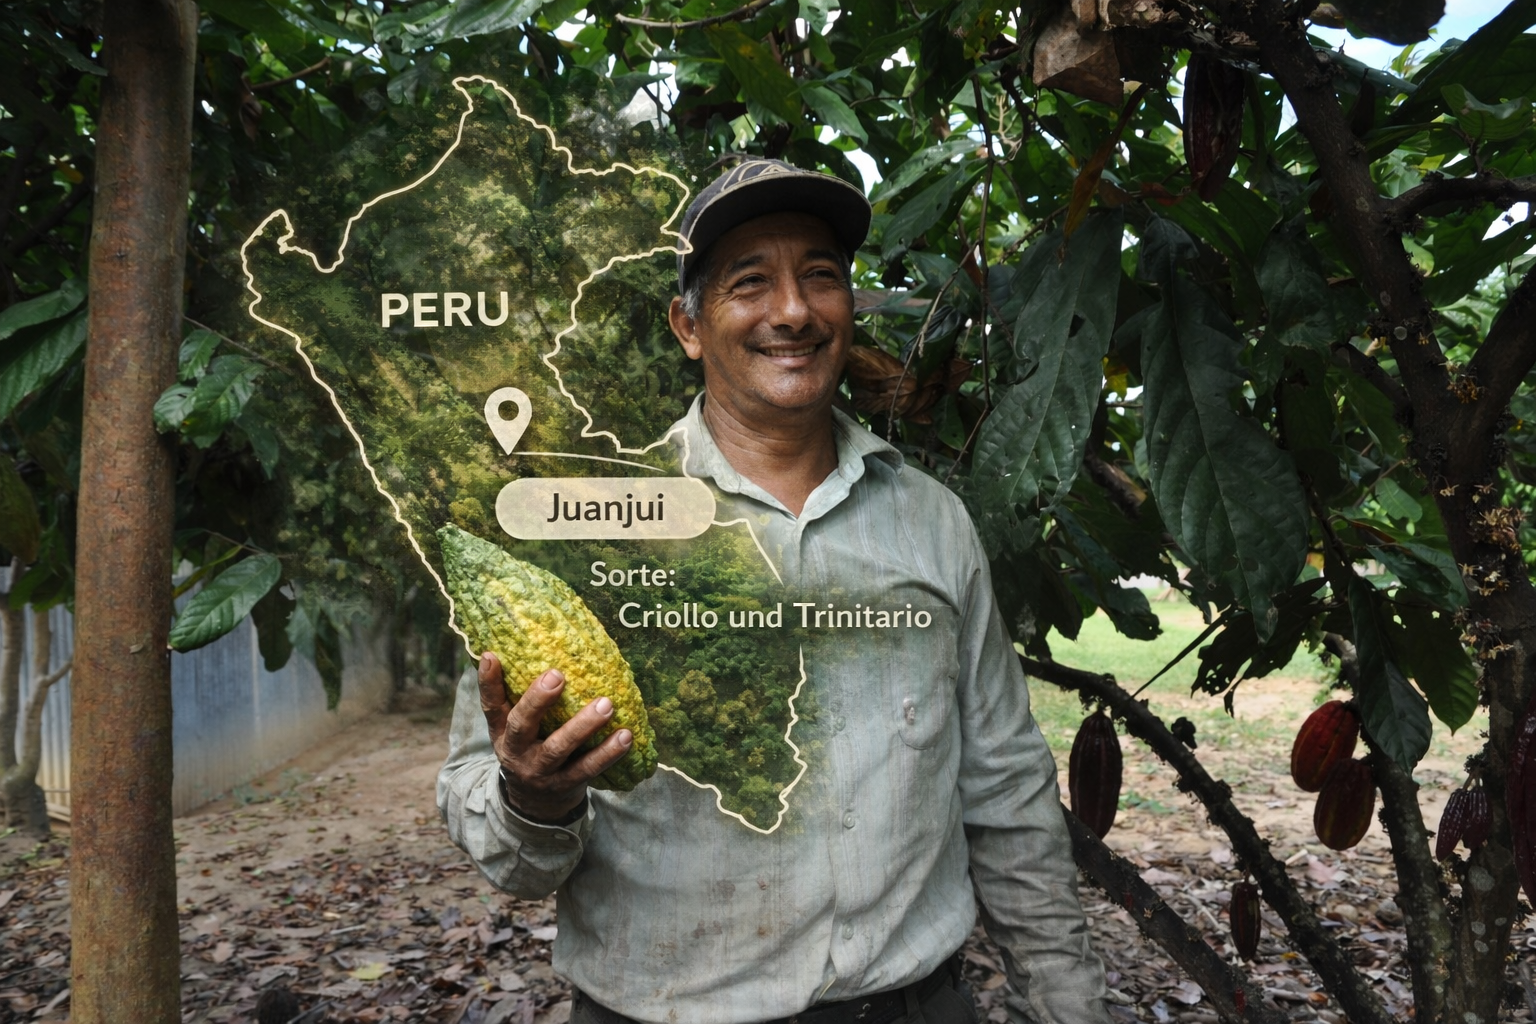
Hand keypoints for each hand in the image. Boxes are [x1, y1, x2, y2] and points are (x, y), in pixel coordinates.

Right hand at [477, 652, 632, 822]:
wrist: (535, 804)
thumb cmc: (530, 749)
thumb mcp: (514, 730)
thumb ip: (519, 698)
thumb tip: (528, 651)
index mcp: (501, 732)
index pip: (490, 705)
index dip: (488, 682)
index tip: (492, 656)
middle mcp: (516, 751)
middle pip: (521, 725)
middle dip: (538, 700)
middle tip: (557, 675)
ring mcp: (540, 771)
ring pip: (558, 748)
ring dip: (583, 726)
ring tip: (607, 705)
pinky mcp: (565, 785)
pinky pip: (587, 768)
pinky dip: (607, 753)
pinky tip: (625, 736)